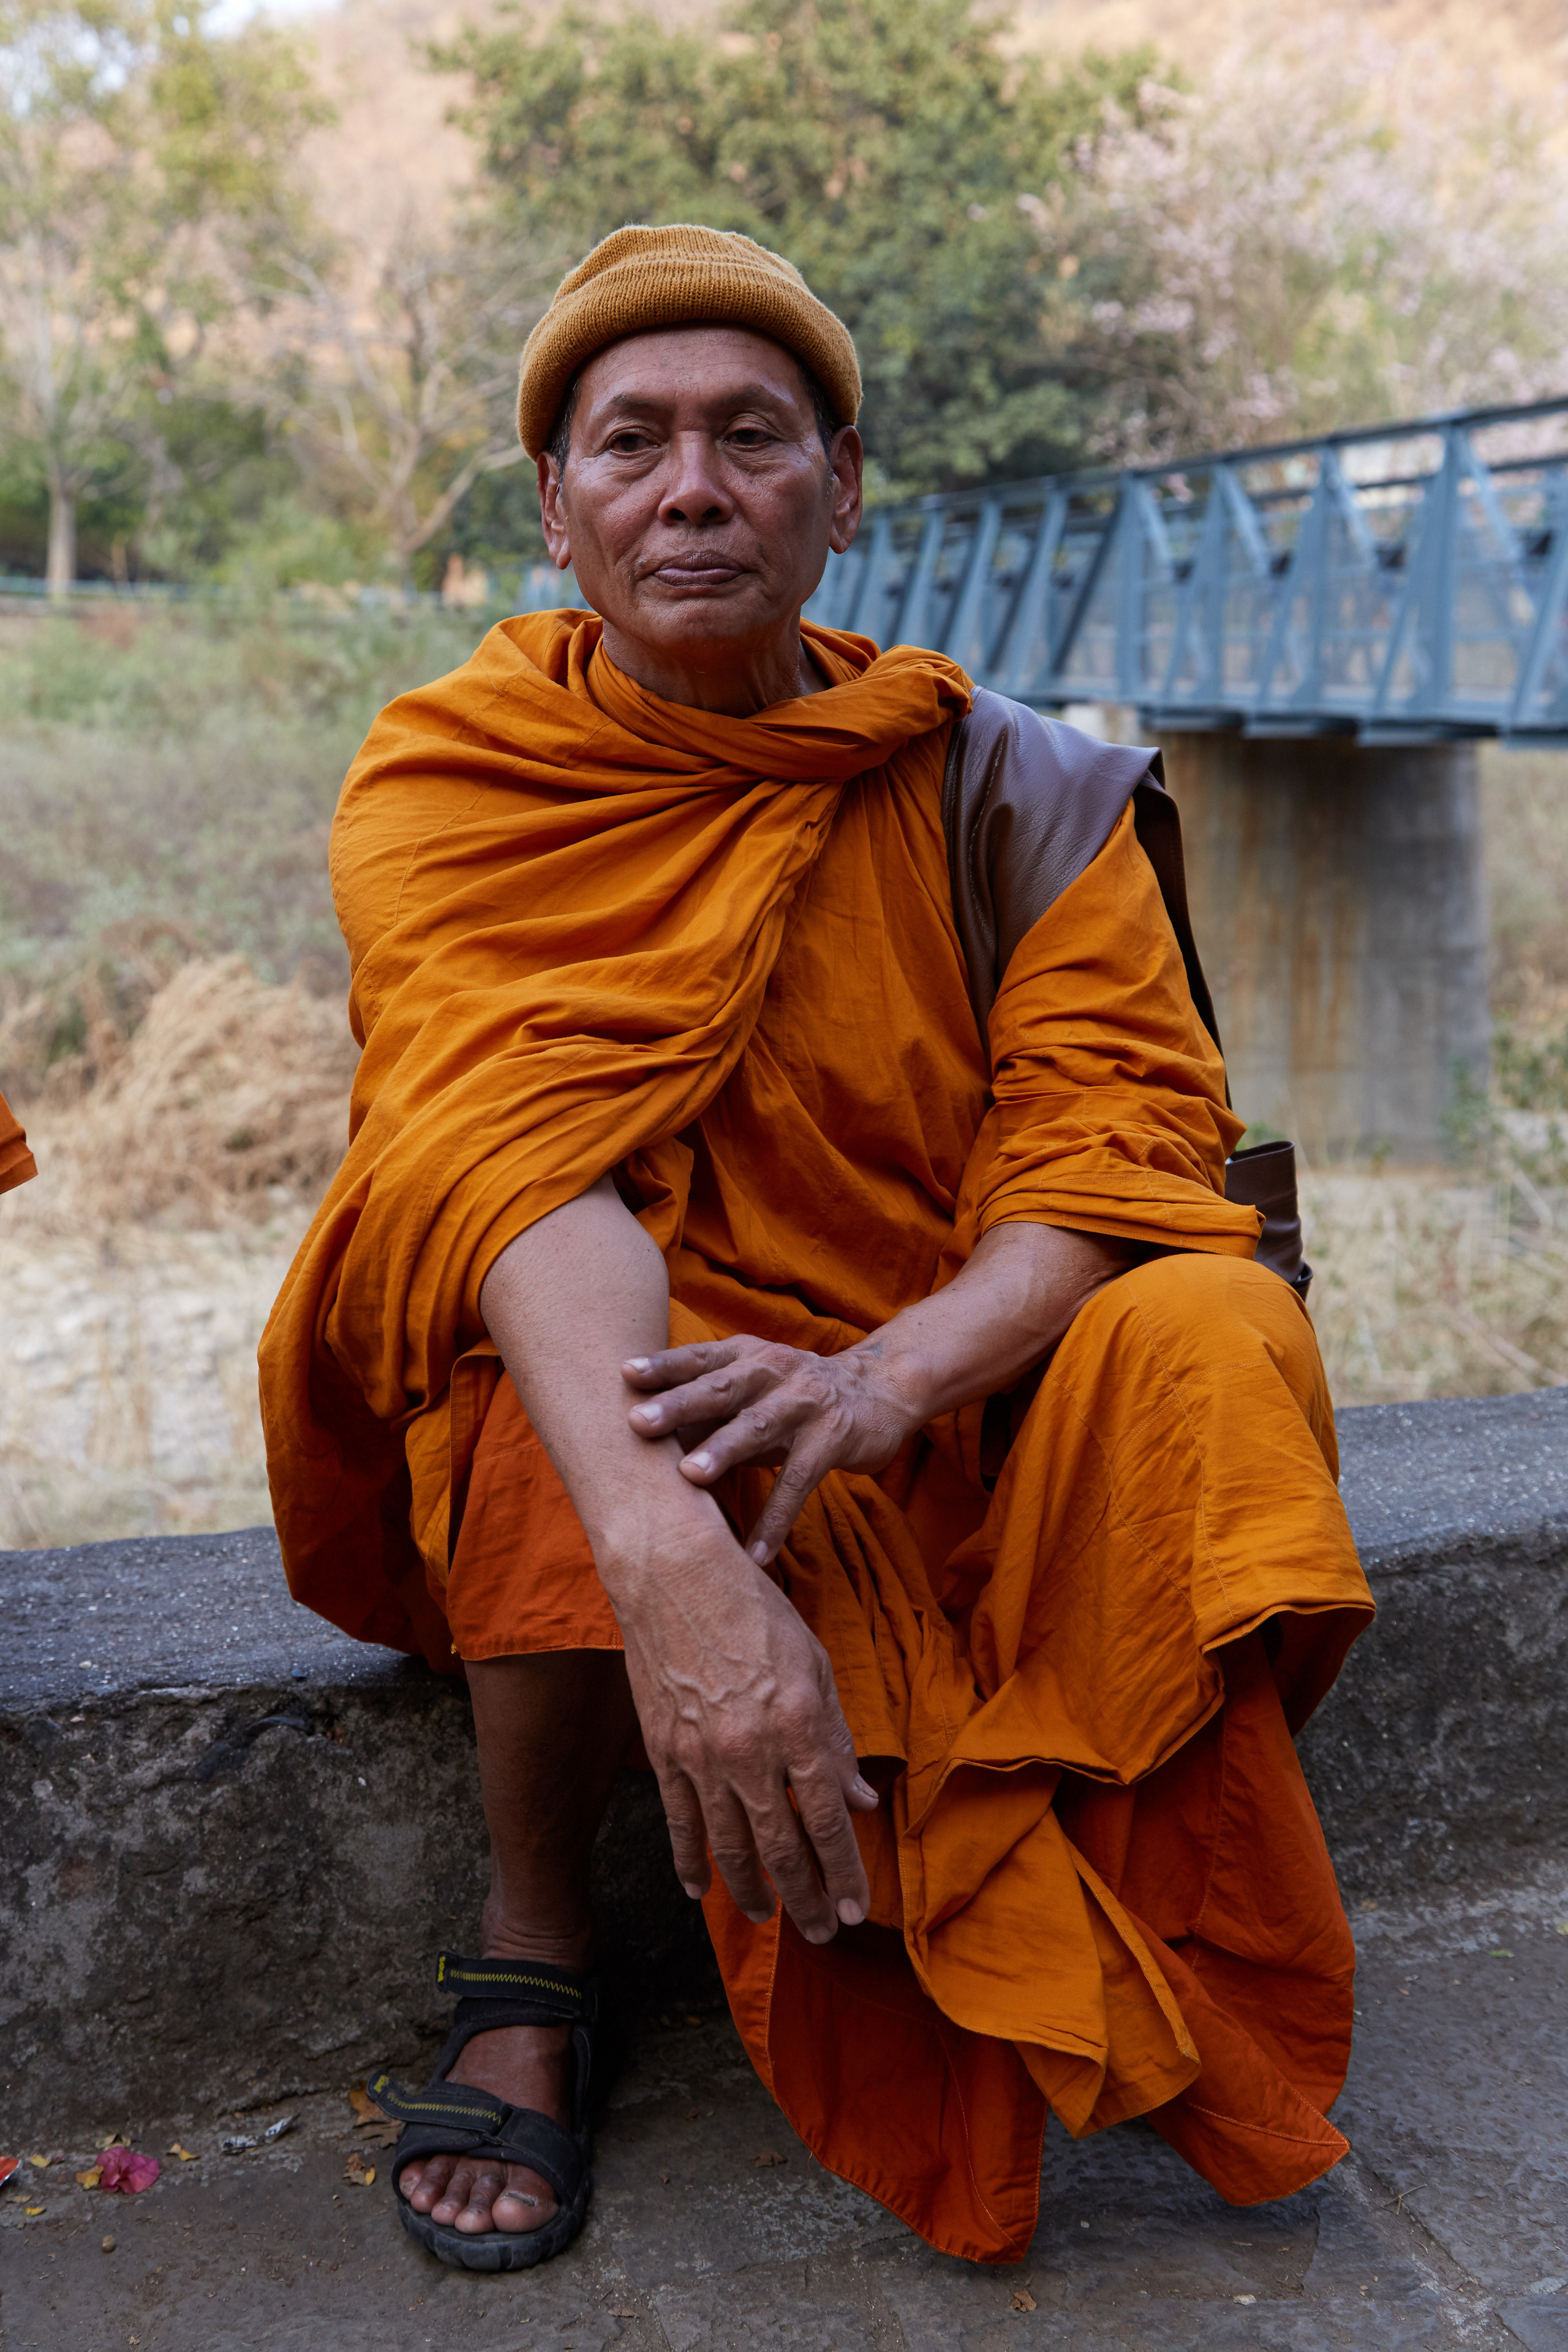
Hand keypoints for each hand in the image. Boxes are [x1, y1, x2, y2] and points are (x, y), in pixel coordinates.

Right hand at [610, 1520, 878, 1943]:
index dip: (845, 1873)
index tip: (857, 1910)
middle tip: (821, 1932)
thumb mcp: (815, 1666)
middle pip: (782, 1848)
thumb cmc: (754, 1610)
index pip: (828, 1821)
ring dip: (751, 1893)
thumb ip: (837, 1739)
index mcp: (798, 1728)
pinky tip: (699, 1890)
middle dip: (806, 1899)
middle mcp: (750, 1753)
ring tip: (768, 1918)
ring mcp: (701, 1756)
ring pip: (728, 1847)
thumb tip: (861, 1801)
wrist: (675, 1576)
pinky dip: (688, 1862)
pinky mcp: (662, 1752)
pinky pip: (678, 1823)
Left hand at [622, 1335, 921, 1564]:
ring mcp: (805, 1403)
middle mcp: (773, 1370)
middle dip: (679, 1405)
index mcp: (746, 1355)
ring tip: (689, 1477)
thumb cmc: (794, 1395)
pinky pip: (800, 1481)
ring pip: (757, 1427)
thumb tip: (642, 1438)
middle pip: (720, 1388)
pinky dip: (776, 1519)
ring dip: (723, 1452)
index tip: (624, 1374)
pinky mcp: (833, 1437)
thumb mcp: (752, 1388)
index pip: (699, 1358)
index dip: (663, 1365)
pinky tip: (756, 1553)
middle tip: (638, 1423)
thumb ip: (706, 1406)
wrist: (878, 1390)